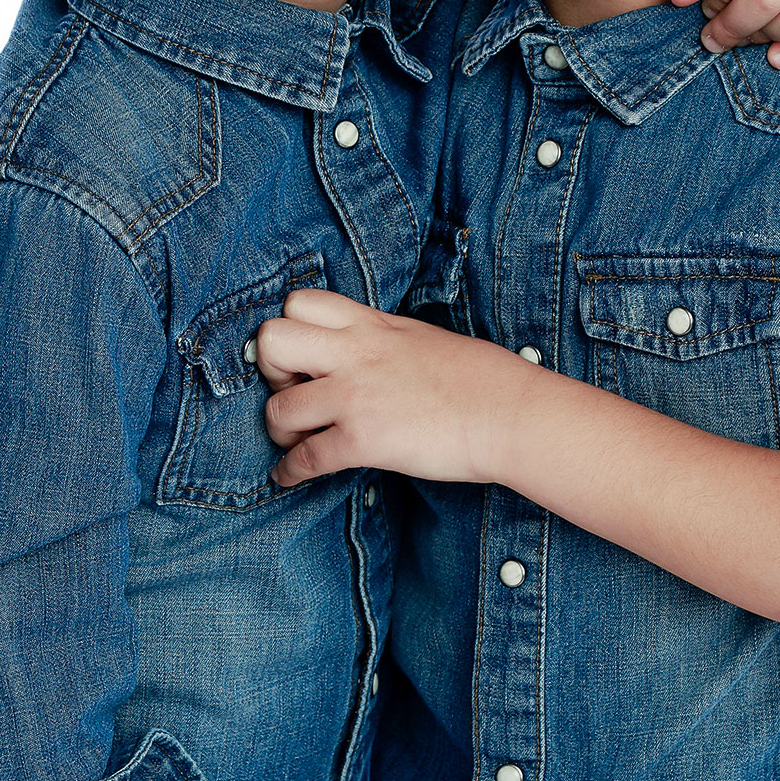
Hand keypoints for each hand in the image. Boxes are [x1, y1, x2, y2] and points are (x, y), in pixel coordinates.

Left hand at [258, 291, 523, 486]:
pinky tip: (289, 478)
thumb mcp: (421, 339)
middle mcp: (354, 354)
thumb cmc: (481, 380)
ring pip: (277, 407)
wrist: (511, 414)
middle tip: (293, 390)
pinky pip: (303, 458)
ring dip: (279, 428)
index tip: (302, 357)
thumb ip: (381, 341)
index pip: (299, 302)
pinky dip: (289, 472)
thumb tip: (361, 356)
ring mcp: (355, 397)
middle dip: (269, 370)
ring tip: (296, 439)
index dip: (289, 330)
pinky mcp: (362, 440)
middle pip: (271, 340)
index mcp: (370, 326)